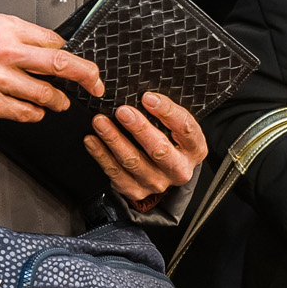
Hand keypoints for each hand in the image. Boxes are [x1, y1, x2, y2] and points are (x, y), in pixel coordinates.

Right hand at [0, 14, 104, 121]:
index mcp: (4, 28)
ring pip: (47, 95)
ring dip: (59, 100)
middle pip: (60, 65)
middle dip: (87, 76)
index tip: (79, 64)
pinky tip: (34, 109)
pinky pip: (27, 113)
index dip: (69, 54)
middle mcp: (2, 53)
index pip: (53, 42)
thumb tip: (54, 48)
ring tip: (58, 101)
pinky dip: (36, 113)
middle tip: (96, 84)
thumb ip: (19, 35)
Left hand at [81, 92, 207, 211]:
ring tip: (100, 122)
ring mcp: (157, 182)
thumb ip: (165, 113)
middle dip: (139, 128)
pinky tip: (92, 140)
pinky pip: (116, 174)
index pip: (185, 129)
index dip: (167, 112)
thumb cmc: (170, 142)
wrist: (164, 173)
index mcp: (194, 149)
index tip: (147, 98)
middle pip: (159, 149)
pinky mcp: (137, 190)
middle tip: (122, 111)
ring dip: (114, 139)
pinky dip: (101, 155)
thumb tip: (144, 97)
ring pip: (133, 161)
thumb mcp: (177, 127)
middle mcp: (179, 169)